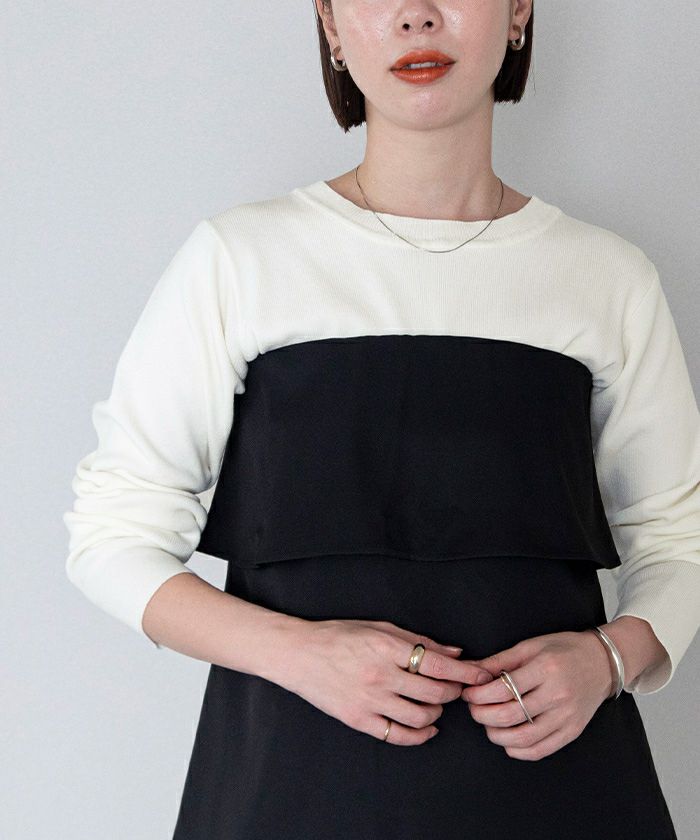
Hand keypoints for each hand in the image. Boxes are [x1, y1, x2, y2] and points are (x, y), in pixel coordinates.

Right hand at [279, 618, 493, 745]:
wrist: (298, 654)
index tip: (483, 675)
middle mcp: (380, 675)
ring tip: (437, 705)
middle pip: (435, 693)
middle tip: (457, 689)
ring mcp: (369, 700)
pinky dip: (420, 735)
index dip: (466, 672)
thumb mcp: (379, 627)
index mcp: (386, 646)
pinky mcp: (358, 720)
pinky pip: (398, 735)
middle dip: (455, 692)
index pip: (437, 664)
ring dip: (438, 712)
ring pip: (421, 716)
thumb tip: (455, 653)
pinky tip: (427, 727)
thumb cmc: (339, 635)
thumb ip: (418, 640)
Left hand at [461, 630, 614, 760]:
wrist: (602, 662)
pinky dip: (519, 750)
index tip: (468, 694)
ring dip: (496, 735)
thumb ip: (500, 661)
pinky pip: (542, 749)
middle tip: (473, 709)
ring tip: (488, 724)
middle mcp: (557, 695)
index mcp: (545, 669)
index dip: (479, 695)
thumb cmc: (564, 649)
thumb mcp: (530, 646)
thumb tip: (471, 670)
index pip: (503, 689)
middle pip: (509, 715)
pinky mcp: (572, 731)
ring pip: (523, 738)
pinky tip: (508, 742)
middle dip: (482, 715)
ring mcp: (566, 716)